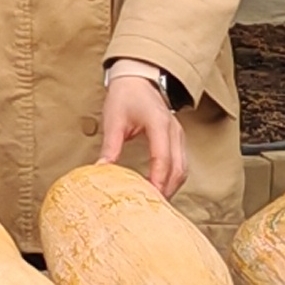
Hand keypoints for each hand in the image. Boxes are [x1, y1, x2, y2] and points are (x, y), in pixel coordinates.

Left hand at [95, 68, 188, 195]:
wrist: (138, 77)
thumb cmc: (125, 95)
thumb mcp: (113, 120)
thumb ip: (110, 146)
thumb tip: (101, 169)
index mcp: (159, 124)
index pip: (162, 158)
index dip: (158, 180)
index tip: (149, 196)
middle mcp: (174, 130)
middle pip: (178, 167)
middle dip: (168, 189)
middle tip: (153, 206)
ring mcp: (178, 134)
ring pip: (183, 167)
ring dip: (172, 186)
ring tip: (157, 201)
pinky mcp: (177, 138)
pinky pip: (181, 162)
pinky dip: (174, 177)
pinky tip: (162, 187)